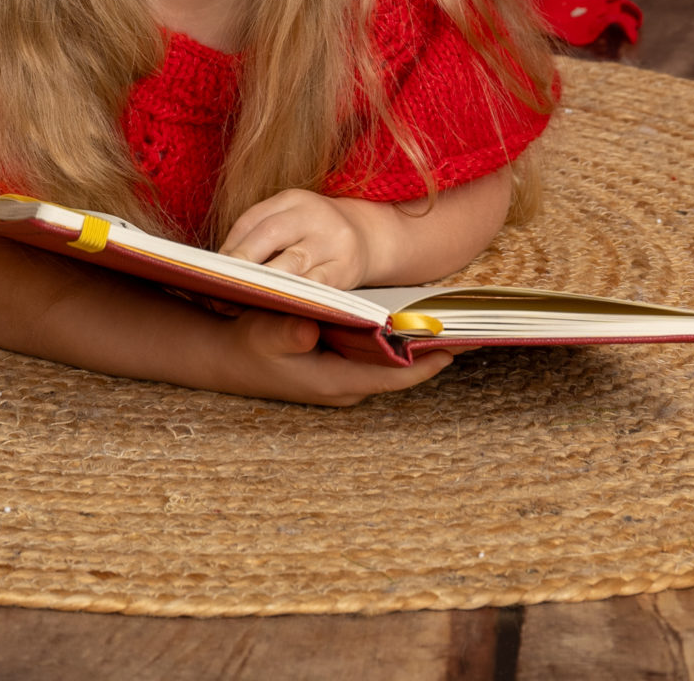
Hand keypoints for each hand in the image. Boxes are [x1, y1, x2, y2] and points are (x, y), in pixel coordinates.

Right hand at [212, 310, 466, 406]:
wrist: (226, 357)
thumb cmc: (247, 345)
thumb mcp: (262, 334)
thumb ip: (285, 333)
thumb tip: (309, 329)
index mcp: (336, 381)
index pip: (396, 377)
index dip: (429, 363)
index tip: (459, 344)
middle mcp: (346, 383)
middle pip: (401, 369)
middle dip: (432, 347)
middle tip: (468, 323)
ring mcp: (343, 376)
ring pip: (391, 361)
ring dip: (416, 341)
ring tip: (449, 313)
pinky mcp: (338, 364)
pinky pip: (377, 354)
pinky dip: (395, 336)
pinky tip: (408, 311)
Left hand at [220, 188, 371, 288]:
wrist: (367, 238)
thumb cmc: (315, 234)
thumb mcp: (289, 220)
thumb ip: (257, 235)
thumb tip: (219, 265)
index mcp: (293, 199)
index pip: (252, 219)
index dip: (229, 245)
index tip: (211, 269)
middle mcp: (314, 214)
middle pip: (269, 236)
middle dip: (241, 263)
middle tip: (219, 285)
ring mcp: (332, 241)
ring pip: (291, 263)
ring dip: (263, 284)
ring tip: (240, 299)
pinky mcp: (345, 269)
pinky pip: (314, 286)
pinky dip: (293, 298)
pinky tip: (275, 307)